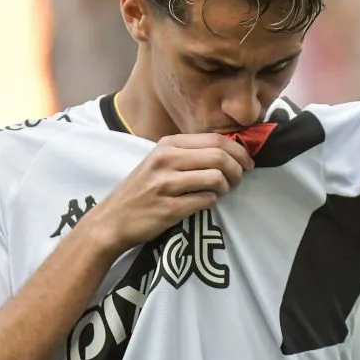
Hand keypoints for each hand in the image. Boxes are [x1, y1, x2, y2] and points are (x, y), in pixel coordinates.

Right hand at [84, 133, 253, 254]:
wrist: (112, 220)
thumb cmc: (141, 190)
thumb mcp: (159, 161)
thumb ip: (188, 153)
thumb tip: (229, 150)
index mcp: (167, 145)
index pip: (215, 139)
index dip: (239, 150)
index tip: (247, 162)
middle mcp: (166, 160)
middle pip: (219, 156)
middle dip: (238, 169)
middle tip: (239, 179)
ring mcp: (166, 184)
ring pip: (216, 178)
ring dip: (226, 187)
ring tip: (221, 192)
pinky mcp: (169, 208)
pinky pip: (206, 201)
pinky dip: (211, 202)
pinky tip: (204, 203)